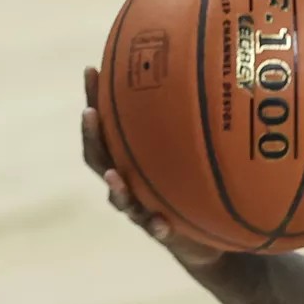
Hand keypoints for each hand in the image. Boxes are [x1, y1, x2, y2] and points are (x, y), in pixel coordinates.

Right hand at [81, 67, 223, 268]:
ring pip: (119, 197)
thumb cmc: (197, 184)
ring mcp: (139, 208)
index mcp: (130, 158)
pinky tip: (161, 223)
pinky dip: (156, 225)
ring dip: (116, 187)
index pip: (105, 125)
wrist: (206, 234)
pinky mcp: (159, 232)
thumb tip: (213, 69)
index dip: (93, 100)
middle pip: (99, 159)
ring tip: (116, 176)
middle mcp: (128, 181)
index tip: (91, 70)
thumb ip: (196, 121)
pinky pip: (154, 229)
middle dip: (92, 136)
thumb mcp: (198, 150)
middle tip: (90, 113)